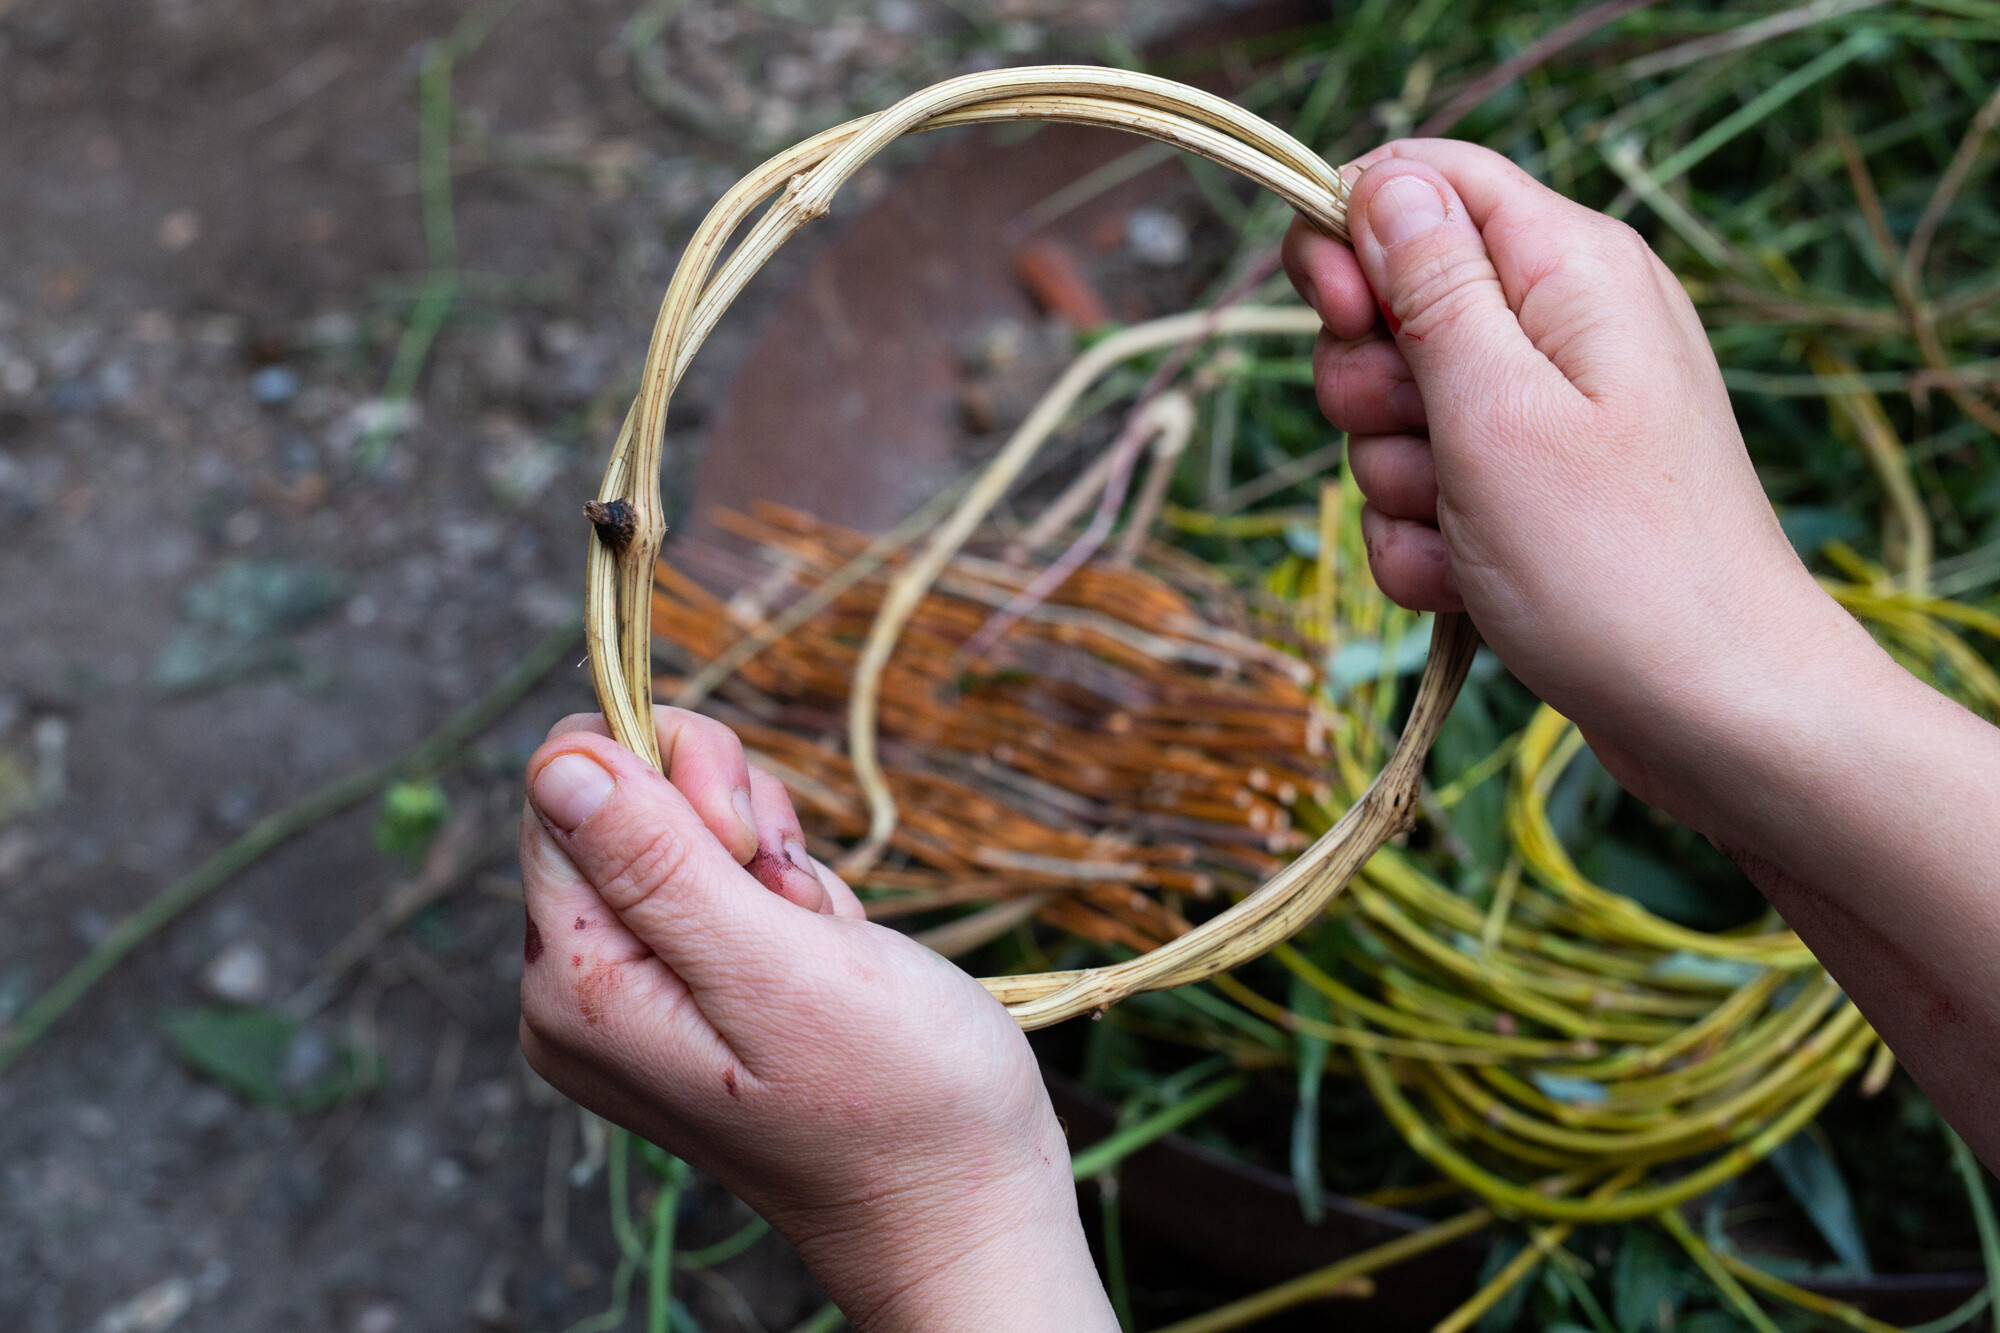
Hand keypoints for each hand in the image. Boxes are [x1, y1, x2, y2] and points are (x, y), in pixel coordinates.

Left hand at [517, 707, 1114, 1331]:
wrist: (963, 1202)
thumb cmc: (892, 1099)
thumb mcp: (773, 970)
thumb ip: (656, 864)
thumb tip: (556, 761)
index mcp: (576, 984)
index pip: (565, 788)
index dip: (666, 777)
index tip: (751, 848)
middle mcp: (585, 987)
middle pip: (619, 799)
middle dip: (725, 817)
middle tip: (791, 899)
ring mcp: (640, 990)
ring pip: (682, 826)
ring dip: (768, 856)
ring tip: (817, 938)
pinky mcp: (697, 988)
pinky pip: (723, 877)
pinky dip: (785, 890)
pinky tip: (823, 950)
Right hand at [1287, 141, 1999, 1170]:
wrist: (1715, 714)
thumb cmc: (1617, 566)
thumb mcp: (1498, 409)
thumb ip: (1429, 287)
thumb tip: (1383, 181)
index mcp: (1570, 269)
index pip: (1424, 182)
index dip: (1351, 234)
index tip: (1335, 314)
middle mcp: (1560, 327)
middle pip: (1393, 306)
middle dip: (1373, 389)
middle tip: (1427, 448)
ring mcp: (1544, 418)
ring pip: (1394, 418)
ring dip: (1399, 487)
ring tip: (1469, 536)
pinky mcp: (1530, 497)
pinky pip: (1423, 499)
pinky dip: (1425, 548)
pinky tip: (1471, 587)